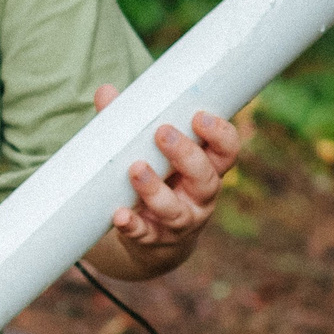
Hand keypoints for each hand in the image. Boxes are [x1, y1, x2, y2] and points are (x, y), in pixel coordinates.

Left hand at [89, 90, 242, 280]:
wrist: (155, 242)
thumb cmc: (159, 182)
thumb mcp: (154, 155)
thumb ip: (131, 125)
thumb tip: (106, 91)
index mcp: (207, 170)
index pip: (227, 152)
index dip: (220, 135)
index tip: (199, 116)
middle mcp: (200, 198)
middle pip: (205, 178)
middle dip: (186, 155)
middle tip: (162, 132)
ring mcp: (180, 222)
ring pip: (175, 210)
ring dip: (155, 190)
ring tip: (135, 168)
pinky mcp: (155, 241)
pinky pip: (146, 235)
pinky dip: (133, 225)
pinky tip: (120, 214)